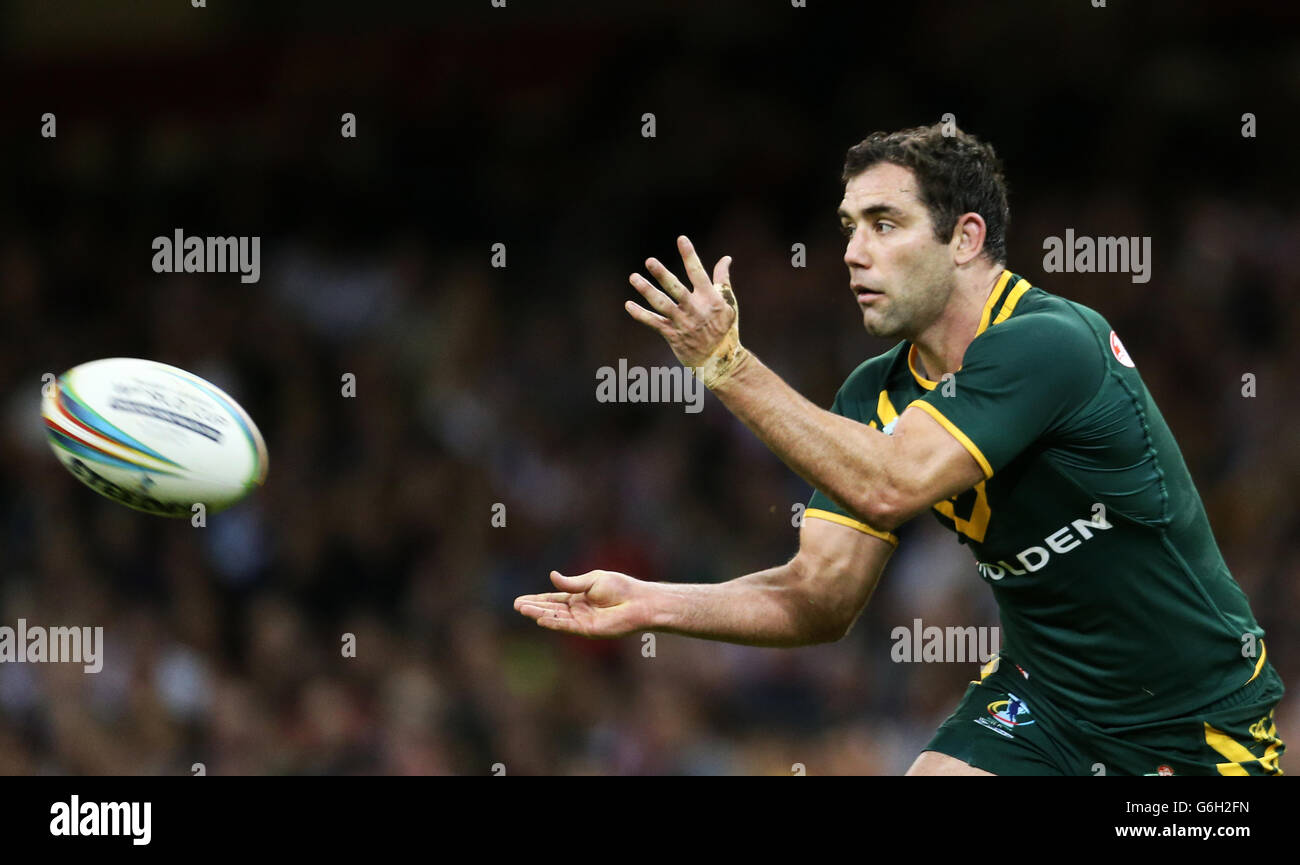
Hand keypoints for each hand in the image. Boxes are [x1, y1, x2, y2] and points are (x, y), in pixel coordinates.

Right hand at [514, 569, 649, 638]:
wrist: (638, 601)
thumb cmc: (620, 588)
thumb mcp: (592, 580)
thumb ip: (571, 583)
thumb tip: (551, 576)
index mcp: (579, 597)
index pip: (553, 599)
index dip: (537, 600)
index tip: (520, 600)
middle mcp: (578, 610)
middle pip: (551, 609)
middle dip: (534, 607)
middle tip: (516, 605)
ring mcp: (582, 621)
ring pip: (556, 617)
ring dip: (539, 614)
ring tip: (523, 609)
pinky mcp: (588, 629)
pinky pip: (567, 626)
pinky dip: (554, 622)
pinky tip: (541, 619)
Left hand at [625, 235, 745, 386]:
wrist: (720, 361)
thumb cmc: (725, 329)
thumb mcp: (729, 304)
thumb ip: (723, 280)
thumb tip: (726, 258)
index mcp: (711, 299)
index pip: (699, 273)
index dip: (690, 256)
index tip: (681, 239)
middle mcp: (695, 309)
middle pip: (676, 289)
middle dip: (663, 274)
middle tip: (649, 261)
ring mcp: (683, 323)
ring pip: (662, 304)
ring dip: (646, 291)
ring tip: (633, 277)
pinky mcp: (673, 336)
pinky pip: (654, 323)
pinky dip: (641, 314)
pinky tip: (629, 305)